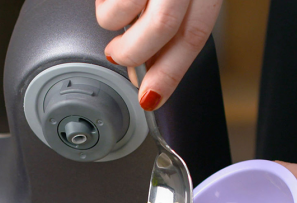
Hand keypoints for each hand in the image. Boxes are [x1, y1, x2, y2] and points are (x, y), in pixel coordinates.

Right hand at [96, 0, 221, 109]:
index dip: (170, 74)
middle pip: (161, 26)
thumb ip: (169, 29)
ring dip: (113, 23)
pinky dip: (102, 4)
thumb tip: (147, 70)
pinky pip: (104, 0)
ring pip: (122, 13)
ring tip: (116, 14)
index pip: (193, 36)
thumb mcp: (184, 0)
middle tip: (119, 57)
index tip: (151, 98)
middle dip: (134, 55)